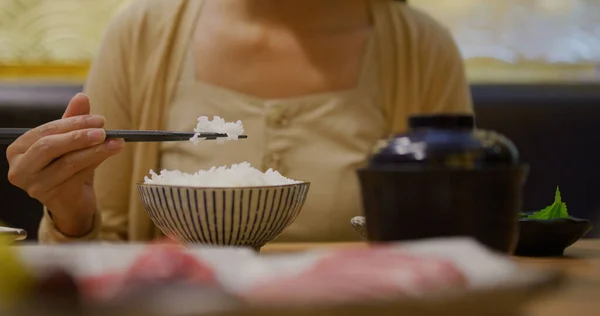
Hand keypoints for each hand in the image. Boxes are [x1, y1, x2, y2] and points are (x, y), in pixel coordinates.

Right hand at [6, 93, 123, 235]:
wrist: (72, 202)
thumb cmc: (67, 168)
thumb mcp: (69, 142)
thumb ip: (73, 120)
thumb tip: (81, 97)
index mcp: (18, 150)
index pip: (45, 131)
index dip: (73, 123)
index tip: (99, 119)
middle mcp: (20, 169)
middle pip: (50, 146)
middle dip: (80, 136)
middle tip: (104, 131)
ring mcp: (34, 185)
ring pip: (68, 162)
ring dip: (95, 150)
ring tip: (116, 143)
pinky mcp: (52, 197)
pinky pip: (77, 175)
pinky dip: (96, 162)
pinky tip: (110, 154)